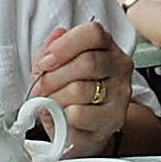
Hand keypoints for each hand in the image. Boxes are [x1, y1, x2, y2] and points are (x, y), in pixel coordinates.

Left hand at [35, 22, 132, 155]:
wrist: (84, 128)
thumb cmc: (71, 94)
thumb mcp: (57, 67)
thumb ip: (51, 50)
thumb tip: (51, 44)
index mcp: (106, 46)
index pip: (93, 34)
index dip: (64, 46)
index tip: (45, 61)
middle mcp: (119, 66)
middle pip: (87, 62)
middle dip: (53, 77)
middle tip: (40, 88)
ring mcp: (120, 93)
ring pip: (79, 89)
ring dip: (54, 98)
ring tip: (49, 103)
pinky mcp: (113, 118)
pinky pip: (79, 114)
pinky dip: (62, 116)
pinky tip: (61, 116)